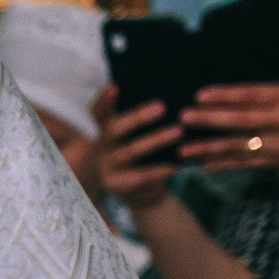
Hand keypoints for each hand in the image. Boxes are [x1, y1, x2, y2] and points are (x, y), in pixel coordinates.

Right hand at [94, 85, 182, 210]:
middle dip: (138, 118)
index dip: (104, 101)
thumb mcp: (132, 135)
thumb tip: (153, 87)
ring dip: (154, 141)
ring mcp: (107, 168)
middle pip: (115, 131)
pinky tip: (177, 165)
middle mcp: (101, 148)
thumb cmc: (140, 154)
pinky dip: (159, 170)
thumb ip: (135, 116)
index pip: (98, 114)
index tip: (115, 87)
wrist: (138, 191)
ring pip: (130, 152)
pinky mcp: (118, 187)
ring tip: (179, 131)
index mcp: (104, 131)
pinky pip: (140, 177)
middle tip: (162, 107)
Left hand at [181, 73, 278, 176]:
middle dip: (210, 120)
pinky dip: (222, 164)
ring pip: (238, 147)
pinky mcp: (276, 163)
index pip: (255, 95)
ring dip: (208, 148)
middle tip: (183, 117)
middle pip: (241, 122)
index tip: (200, 94)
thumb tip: (246, 71)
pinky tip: (201, 163)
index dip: (226, 95)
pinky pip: (244, 164)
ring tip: (183, 148)